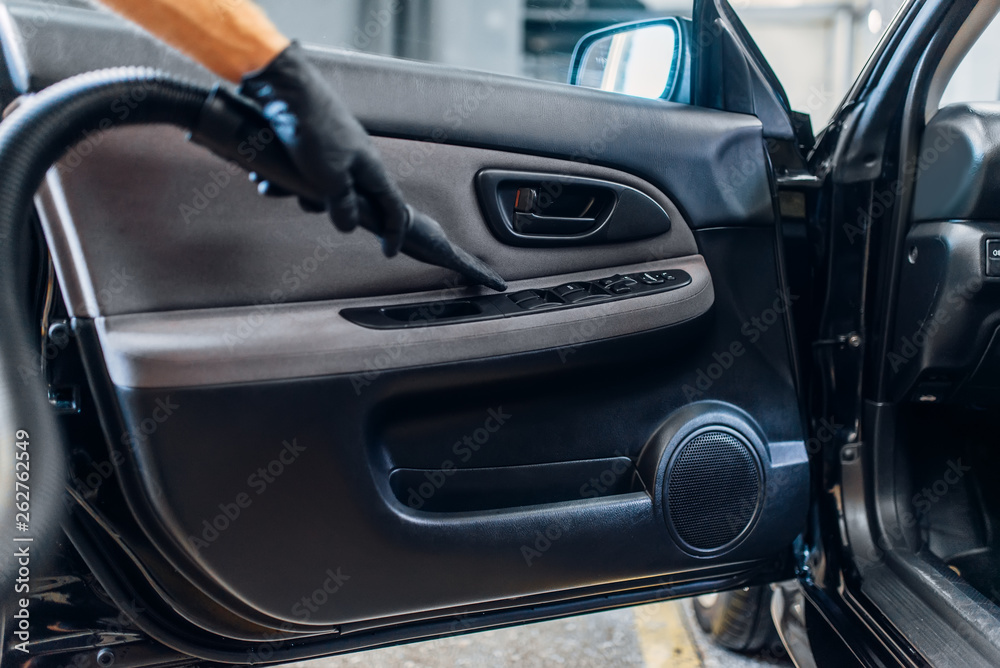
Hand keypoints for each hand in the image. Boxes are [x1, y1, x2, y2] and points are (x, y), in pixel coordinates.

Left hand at [238, 42, 408, 255]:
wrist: (286, 88)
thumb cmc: (315, 129)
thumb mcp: (330, 178)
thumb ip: (342, 205)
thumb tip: (348, 225)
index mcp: (370, 168)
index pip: (393, 207)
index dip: (393, 232)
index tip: (388, 252)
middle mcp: (356, 160)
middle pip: (351, 198)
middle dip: (325, 206)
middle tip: (306, 203)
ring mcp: (333, 150)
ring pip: (320, 186)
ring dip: (296, 190)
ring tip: (273, 185)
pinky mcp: (310, 142)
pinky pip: (301, 171)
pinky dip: (283, 177)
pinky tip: (263, 174)